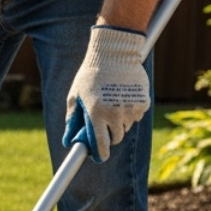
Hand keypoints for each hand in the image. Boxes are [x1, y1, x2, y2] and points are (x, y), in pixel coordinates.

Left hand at [63, 25, 148, 162]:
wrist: (114, 52)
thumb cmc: (90, 75)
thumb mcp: (75, 96)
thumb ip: (72, 120)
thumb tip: (68, 141)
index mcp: (96, 113)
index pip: (101, 144)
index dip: (100, 154)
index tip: (99, 157)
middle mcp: (115, 113)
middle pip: (116, 138)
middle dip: (110, 135)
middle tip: (104, 124)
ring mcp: (131, 108)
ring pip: (126, 127)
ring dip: (119, 122)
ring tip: (112, 103)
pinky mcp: (143, 102)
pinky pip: (136, 116)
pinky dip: (130, 111)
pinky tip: (123, 97)